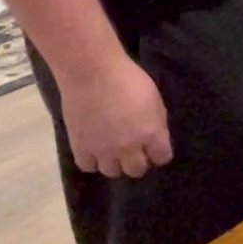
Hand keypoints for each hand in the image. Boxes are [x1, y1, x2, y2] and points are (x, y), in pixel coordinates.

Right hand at [58, 53, 172, 178]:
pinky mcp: (81, 148)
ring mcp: (104, 151)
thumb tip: (156, 137)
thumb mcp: (154, 98)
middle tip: (132, 149)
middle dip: (137, 160)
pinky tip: (93, 150)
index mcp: (151, 133)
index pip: (161, 158)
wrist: (92, 72)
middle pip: (136, 170)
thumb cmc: (127, 78)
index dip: (158, 153)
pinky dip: (92, 160)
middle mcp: (129, 148)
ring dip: (114, 162)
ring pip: (112, 171)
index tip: (154, 147)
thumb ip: (157, 122)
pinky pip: (88, 166)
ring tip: (111, 150)